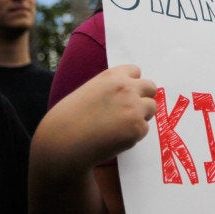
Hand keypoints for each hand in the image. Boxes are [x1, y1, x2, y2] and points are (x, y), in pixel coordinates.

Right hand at [32, 64, 157, 171]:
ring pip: (151, 108)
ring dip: (140, 116)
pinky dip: (133, 136)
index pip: (135, 71)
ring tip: (119, 127)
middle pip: (151, 87)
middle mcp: (126, 88)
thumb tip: (129, 94)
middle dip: (143, 98)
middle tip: (131, 111)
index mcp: (112, 76)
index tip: (126, 94)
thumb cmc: (69, 119)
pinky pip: (143, 130)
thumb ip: (110, 89)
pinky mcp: (137, 128)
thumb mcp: (89, 91)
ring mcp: (134, 107)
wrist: (63, 141)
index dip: (132, 84)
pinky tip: (114, 139)